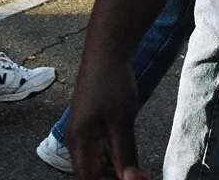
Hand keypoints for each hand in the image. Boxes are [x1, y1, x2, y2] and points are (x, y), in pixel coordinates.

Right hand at [67, 56, 147, 179]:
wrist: (107, 51)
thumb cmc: (111, 83)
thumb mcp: (122, 121)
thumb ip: (125, 154)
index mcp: (78, 142)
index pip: (90, 179)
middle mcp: (76, 141)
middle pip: (94, 173)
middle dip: (116, 177)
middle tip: (142, 176)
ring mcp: (84, 133)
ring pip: (99, 162)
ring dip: (117, 169)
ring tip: (138, 171)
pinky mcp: (93, 126)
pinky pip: (102, 149)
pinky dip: (116, 156)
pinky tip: (132, 158)